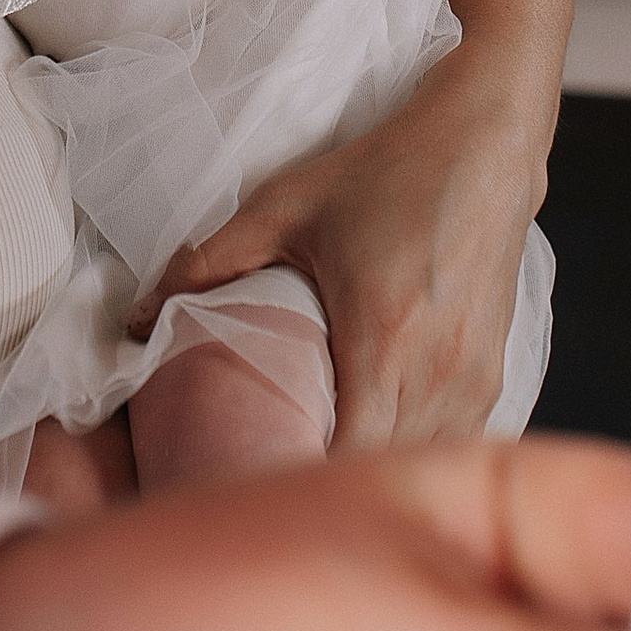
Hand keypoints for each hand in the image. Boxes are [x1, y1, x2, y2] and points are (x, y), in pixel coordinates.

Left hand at [143, 0, 573, 445]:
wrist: (486, 145)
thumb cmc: (390, 172)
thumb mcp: (286, 207)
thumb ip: (207, 264)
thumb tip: (137, 319)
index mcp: (382, 340)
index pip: (344, 460)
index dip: (296, 480)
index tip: (252, 480)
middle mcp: (436, 374)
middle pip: (380, 476)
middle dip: (325, 485)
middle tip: (269, 481)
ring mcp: (474, 380)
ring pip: (419, 466)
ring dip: (372, 473)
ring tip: (316, 469)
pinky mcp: (493, 375)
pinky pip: (450, 443)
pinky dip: (409, 453)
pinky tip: (371, 442)